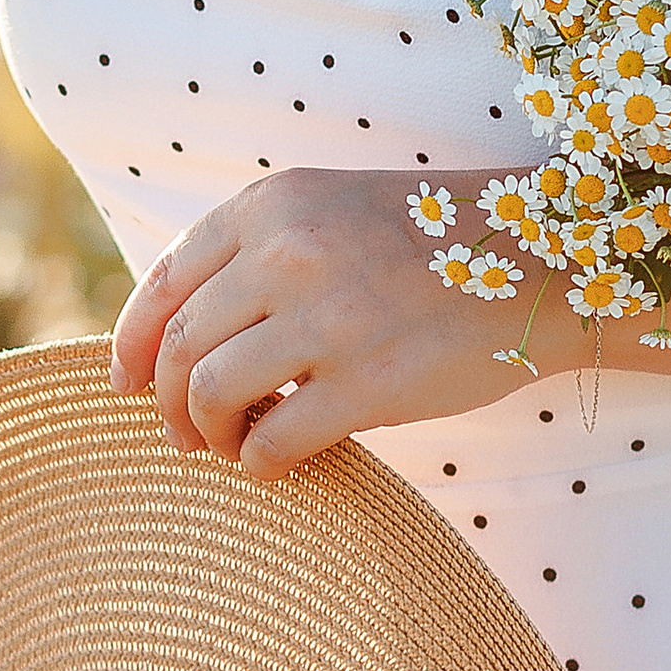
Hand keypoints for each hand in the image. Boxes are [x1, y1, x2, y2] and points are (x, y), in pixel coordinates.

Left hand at [109, 169, 561, 476]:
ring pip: (211, 395)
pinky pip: (272, 442)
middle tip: (185, 436)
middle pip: (180, 347)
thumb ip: (257, 257)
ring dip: (209, 436)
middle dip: (167, 403)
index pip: (164, 281)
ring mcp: (327, 319)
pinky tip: (279, 463)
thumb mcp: (331, 211)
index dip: (132, 343)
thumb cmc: (430, 243)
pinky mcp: (368, 383)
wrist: (543, 260)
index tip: (127, 384)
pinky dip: (261, 465)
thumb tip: (170, 341)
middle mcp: (288, 254)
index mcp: (272, 205)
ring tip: (232, 447)